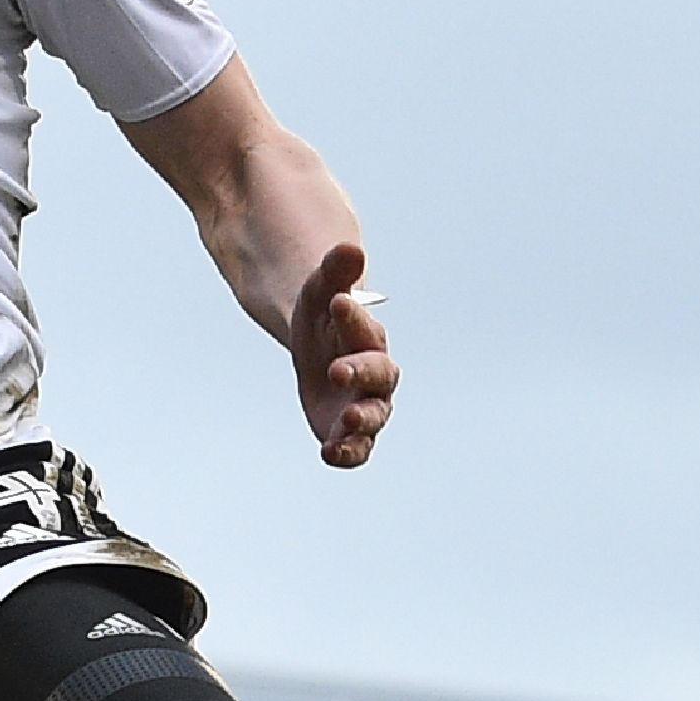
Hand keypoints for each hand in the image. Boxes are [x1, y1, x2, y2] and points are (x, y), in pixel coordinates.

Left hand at [290, 238, 395, 468]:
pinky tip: (329, 454)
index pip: (366, 330)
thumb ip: (334, 273)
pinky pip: (357, 448)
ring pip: (375, 416)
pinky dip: (348, 452)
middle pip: (380, 375)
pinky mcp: (349, 430)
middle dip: (361, 372)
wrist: (319, 347)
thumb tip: (349, 246)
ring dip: (363, 421)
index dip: (354, 319)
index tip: (336, 303)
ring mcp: (365, 404)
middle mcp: (376, 374)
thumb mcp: (320, 292)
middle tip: (337, 369)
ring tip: (347, 422)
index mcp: (368, 338)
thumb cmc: (324, 317)